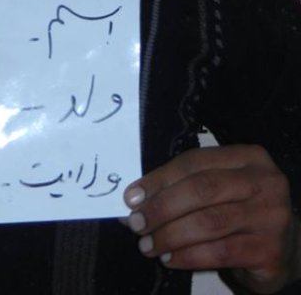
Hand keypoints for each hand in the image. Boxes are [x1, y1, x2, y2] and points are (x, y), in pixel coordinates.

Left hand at [123, 145, 298, 293]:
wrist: (283, 248)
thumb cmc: (240, 210)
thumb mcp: (220, 187)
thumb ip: (186, 185)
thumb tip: (136, 199)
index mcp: (248, 157)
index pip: (195, 162)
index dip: (160, 179)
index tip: (132, 196)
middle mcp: (264, 183)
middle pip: (202, 189)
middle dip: (162, 207)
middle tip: (136, 222)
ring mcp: (271, 217)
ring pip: (209, 222)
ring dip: (170, 235)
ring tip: (147, 244)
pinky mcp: (269, 250)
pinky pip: (219, 252)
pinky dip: (188, 256)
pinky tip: (169, 258)